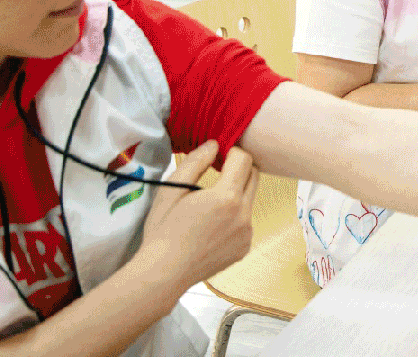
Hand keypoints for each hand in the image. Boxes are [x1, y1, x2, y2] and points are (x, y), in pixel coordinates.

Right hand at [139, 142, 258, 291]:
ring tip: (209, 205)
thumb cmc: (163, 230)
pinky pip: (245, 222)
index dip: (232, 152)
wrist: (163, 273)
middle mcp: (244, 214)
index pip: (244, 159)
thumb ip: (196, 162)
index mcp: (227, 197)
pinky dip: (234, 216)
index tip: (218, 156)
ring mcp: (247, 233)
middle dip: (239, 169)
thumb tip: (215, 144)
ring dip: (236, 194)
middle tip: (217, 172)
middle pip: (254, 176)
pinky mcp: (245, 247)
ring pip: (249, 200)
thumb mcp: (172, 189)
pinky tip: (211, 227)